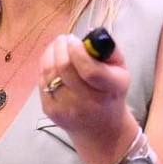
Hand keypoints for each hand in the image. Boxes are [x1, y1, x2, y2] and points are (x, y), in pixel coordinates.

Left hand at [38, 33, 137, 161]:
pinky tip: (53, 64)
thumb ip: (108, 50)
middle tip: (64, 39)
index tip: (74, 39)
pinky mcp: (50, 111)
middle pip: (64, 68)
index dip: (78, 51)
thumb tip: (90, 35)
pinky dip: (45, 68)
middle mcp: (88, 103)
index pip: (90, 70)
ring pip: (49, 73)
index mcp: (110, 90)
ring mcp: (66, 109)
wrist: (100, 128)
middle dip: (61, 47)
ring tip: (58, 47)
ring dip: (50, 54)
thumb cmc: (110, 93)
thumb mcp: (120, 71)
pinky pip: (42, 82)